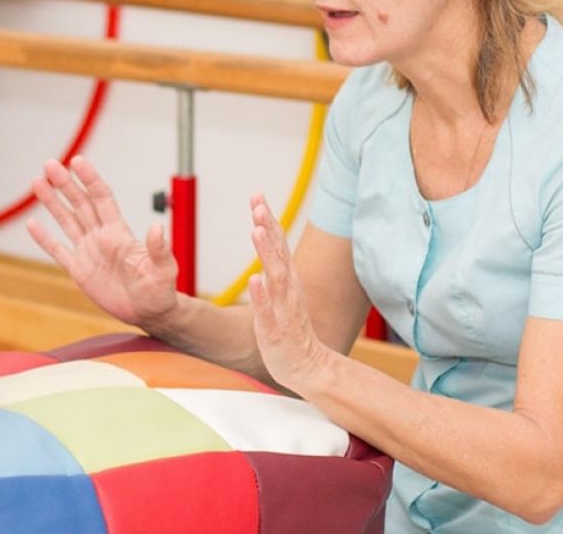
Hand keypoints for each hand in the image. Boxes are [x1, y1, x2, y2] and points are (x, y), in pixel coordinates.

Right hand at [27, 156, 179, 327]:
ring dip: (52, 201)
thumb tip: (158, 229)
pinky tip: (32, 224)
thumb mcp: (163, 270)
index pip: (101, 198)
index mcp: (119, 233)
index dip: (89, 179)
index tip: (77, 162)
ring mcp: (89, 252)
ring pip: (66, 220)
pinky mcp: (80, 270)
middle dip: (65, 183)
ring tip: (38, 182)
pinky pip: (58, 251)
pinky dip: (44, 238)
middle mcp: (101, 237)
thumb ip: (158, 250)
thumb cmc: (160, 290)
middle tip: (50, 164)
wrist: (149, 312)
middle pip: (80, 203)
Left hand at [247, 194, 330, 391]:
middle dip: (268, 226)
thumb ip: (274, 265)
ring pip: (276, 277)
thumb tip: (264, 237)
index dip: (268, 219)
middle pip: (278, 252)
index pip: (278, 242)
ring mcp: (282, 308)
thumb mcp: (281, 291)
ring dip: (266, 253)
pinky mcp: (275, 329)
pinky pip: (267, 310)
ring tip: (256, 231)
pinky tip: (254, 280)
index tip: (257, 196)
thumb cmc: (290, 329)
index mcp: (287, 279)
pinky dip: (261, 295)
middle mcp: (288, 289)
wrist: (307, 366)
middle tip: (258, 203)